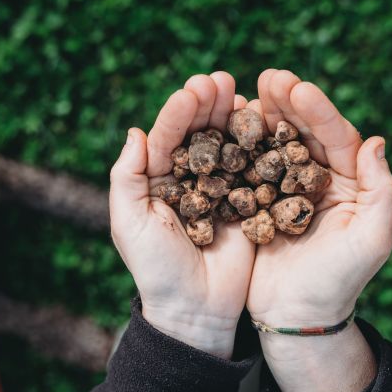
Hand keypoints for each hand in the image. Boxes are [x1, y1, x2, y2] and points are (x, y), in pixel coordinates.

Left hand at [109, 73, 254, 358]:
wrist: (195, 312)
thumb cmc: (156, 270)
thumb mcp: (130, 224)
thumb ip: (127, 177)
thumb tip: (135, 131)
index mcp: (157, 183)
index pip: (166, 138)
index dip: (178, 113)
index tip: (193, 90)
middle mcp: (189, 181)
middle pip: (198, 134)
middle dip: (208, 106)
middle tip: (220, 80)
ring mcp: (220, 191)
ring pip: (227, 146)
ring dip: (233, 117)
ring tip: (240, 92)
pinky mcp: (247, 205)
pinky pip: (253, 169)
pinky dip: (259, 145)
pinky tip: (264, 122)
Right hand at [246, 69, 391, 391]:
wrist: (297, 321)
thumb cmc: (339, 284)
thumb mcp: (371, 241)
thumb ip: (381, 192)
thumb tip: (376, 142)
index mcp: (350, 184)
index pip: (336, 137)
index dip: (318, 110)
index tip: (296, 87)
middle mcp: (319, 181)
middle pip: (304, 131)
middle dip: (287, 102)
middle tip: (268, 78)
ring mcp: (287, 190)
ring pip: (275, 142)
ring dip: (262, 116)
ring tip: (246, 92)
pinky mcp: (258, 203)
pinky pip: (249, 167)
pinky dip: (239, 145)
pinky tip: (226, 126)